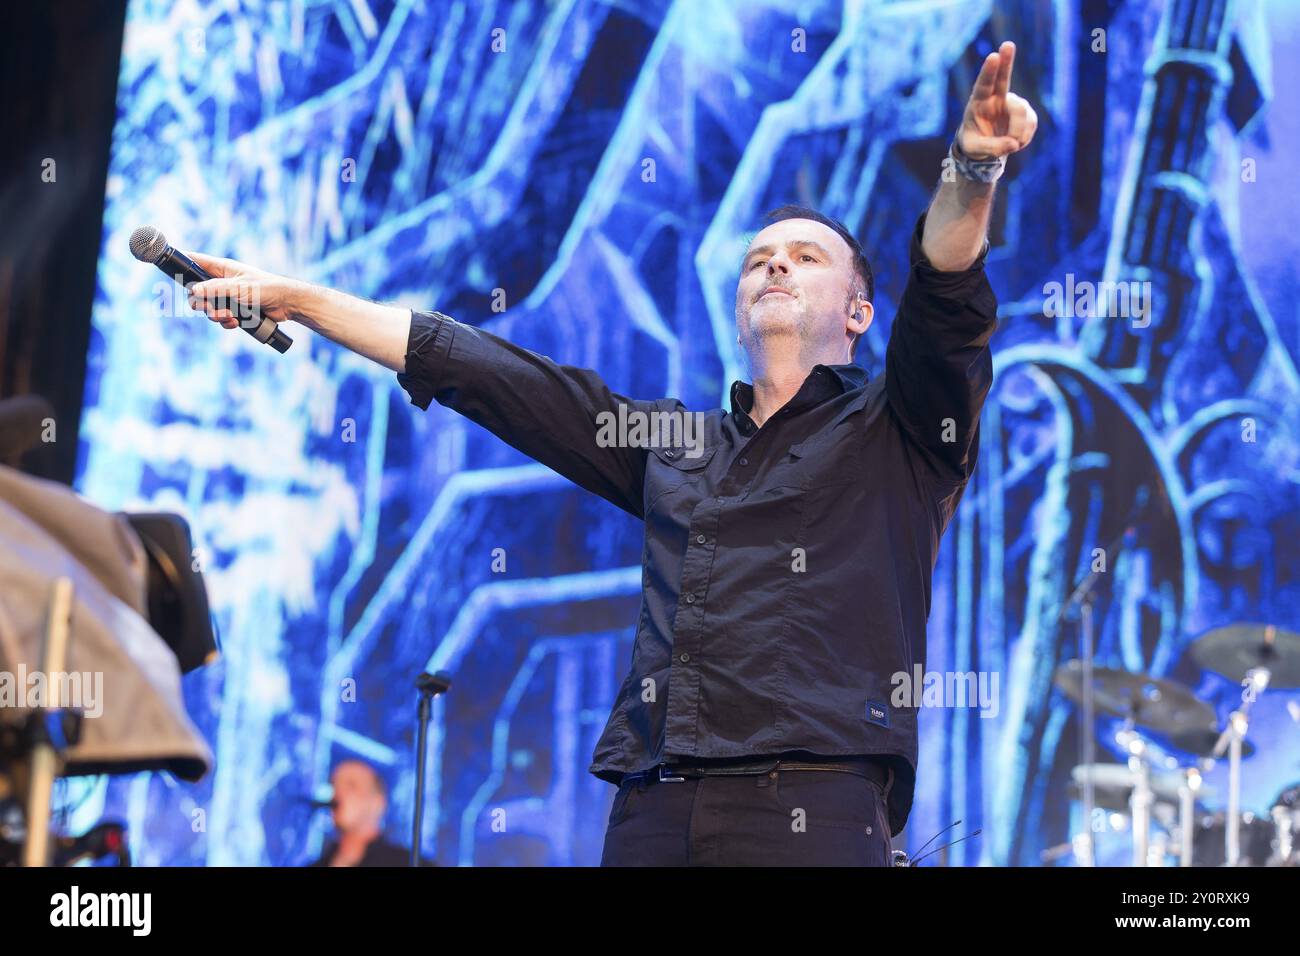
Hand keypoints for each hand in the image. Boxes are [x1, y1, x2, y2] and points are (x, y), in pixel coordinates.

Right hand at [185, 251, 307, 329]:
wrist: (287, 304)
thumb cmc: (265, 289)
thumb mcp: (238, 288)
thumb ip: (215, 289)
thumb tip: (194, 292)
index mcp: (222, 268)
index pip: (195, 261)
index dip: (181, 262)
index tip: (168, 265)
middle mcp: (222, 281)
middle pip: (197, 292)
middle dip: (201, 303)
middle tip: (210, 308)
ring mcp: (228, 296)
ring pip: (208, 308)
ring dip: (216, 315)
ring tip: (230, 317)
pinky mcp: (235, 309)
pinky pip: (221, 318)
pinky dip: (226, 322)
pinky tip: (236, 322)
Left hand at [956, 41, 1037, 159]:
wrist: (985, 146)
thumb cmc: (974, 144)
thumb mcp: (975, 150)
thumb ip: (990, 148)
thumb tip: (1013, 144)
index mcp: (978, 103)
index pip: (983, 85)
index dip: (988, 71)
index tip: (993, 56)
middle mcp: (995, 98)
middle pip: (1002, 77)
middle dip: (1006, 61)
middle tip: (1007, 45)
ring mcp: (1012, 103)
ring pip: (1021, 112)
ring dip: (1018, 132)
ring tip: (1011, 145)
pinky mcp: (1025, 112)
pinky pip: (1031, 123)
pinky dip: (1025, 137)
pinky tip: (1016, 142)